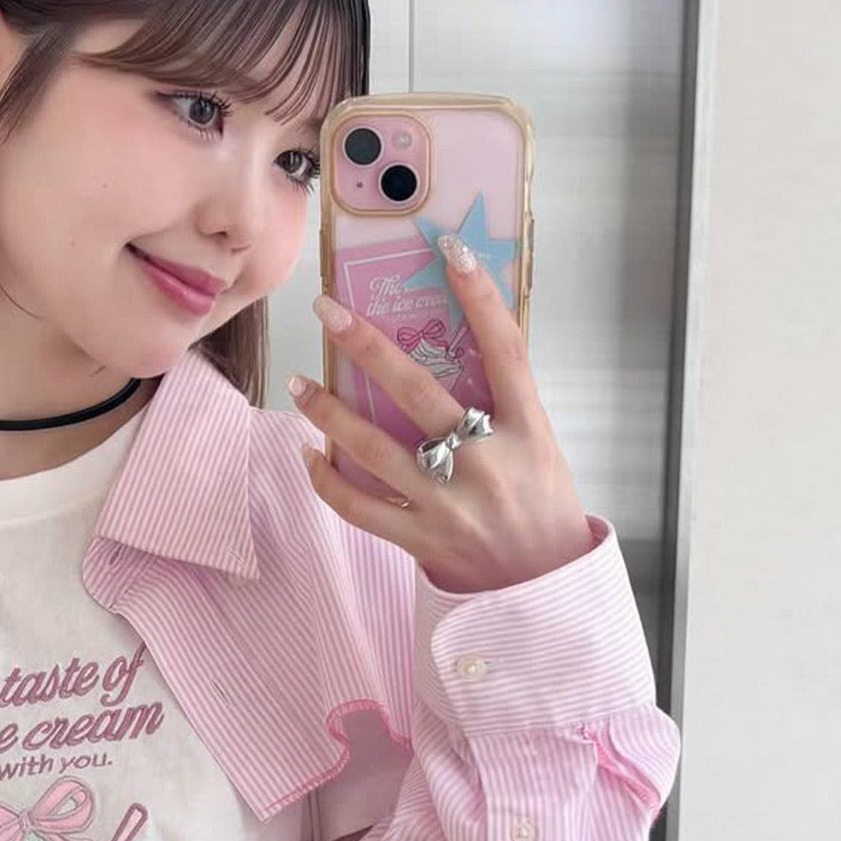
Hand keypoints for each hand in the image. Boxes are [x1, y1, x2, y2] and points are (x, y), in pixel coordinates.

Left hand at [288, 234, 596, 594]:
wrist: (543, 590)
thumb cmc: (541, 508)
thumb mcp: (539, 448)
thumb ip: (500, 404)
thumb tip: (451, 346)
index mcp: (527, 430)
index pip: (505, 350)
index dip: (480, 297)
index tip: (450, 250)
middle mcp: (487, 462)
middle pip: (418, 392)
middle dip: (366, 346)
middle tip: (328, 310)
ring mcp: (449, 503)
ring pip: (373, 449)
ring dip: (328, 412)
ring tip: (297, 381)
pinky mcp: (421, 539)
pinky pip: (359, 506)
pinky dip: (327, 478)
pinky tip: (309, 453)